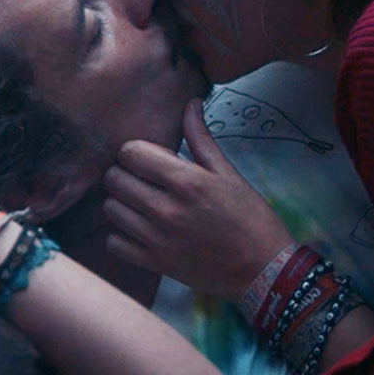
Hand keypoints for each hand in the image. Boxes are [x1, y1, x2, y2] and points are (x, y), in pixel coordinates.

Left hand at [102, 99, 295, 298]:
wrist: (263, 271)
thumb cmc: (250, 218)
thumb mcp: (229, 174)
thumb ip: (201, 138)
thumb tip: (190, 103)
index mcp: (186, 181)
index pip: (130, 152)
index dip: (137, 150)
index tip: (151, 158)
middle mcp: (165, 209)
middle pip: (114, 179)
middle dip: (126, 173)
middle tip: (144, 179)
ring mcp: (156, 239)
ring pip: (110, 209)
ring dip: (122, 202)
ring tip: (141, 203)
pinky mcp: (154, 264)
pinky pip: (113, 243)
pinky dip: (121, 235)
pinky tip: (139, 230)